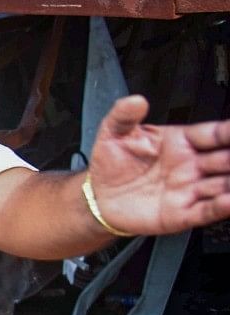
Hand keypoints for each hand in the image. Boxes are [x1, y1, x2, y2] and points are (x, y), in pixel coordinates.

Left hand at [88, 96, 229, 233]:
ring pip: (223, 185)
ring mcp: (189, 189)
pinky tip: (228, 201)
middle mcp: (191, 166)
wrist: (98, 196)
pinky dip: (221, 207)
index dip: (228, 131)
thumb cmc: (112, 163)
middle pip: (226, 160)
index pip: (214, 134)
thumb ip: (123, 116)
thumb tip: (134, 101)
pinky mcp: (181, 213)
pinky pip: (207, 211)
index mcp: (181, 142)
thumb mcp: (113, 134)